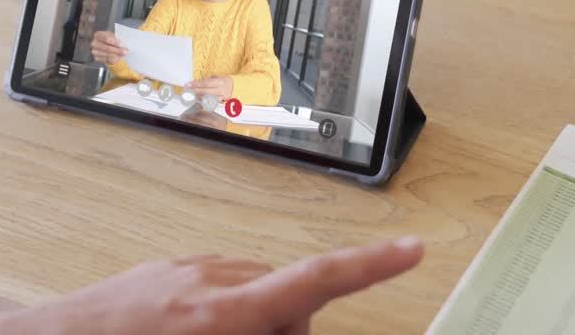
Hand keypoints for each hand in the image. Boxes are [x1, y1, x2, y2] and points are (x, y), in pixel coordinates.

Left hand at [0, 238, 423, 334]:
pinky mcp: (162, 270)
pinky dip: (226, 313)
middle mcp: (207, 281)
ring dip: (256, 325)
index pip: (314, 280)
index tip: (411, 247)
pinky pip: (217, 286)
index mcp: (222, 314)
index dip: (370, 265)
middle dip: (289, 331)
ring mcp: (181, 270)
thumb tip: (289, 325)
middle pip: (287, 299)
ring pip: (252, 292)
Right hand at [91, 31, 127, 64]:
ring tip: (123, 54)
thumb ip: (116, 38)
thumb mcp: (111, 35)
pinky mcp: (96, 58)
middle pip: (107, 48)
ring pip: (107, 55)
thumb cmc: (108, 38)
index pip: (106, 39)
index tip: (121, 45)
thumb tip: (123, 45)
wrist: (102, 43)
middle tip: (125, 51)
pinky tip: (118, 57)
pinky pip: (106, 60)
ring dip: (117, 55)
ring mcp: (94, 51)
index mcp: (97, 35)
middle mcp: (94, 43)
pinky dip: (114, 59)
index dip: (114, 42)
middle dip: (117, 50)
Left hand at [186, 76, 232, 101]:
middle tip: (189, 90)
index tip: (188, 84)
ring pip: (208, 98)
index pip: (205, 83)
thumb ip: (208, 79)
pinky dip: (204, 100)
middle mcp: (222, 89)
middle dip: (196, 91)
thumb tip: (197, 82)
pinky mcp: (221, 101)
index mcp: (221, 81)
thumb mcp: (217, 76)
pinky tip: (200, 98)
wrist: (235, 87)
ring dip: (199, 96)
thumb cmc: (224, 81)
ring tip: (194, 94)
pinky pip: (211, 102)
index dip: (196, 84)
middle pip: (206, 91)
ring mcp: (222, 97)